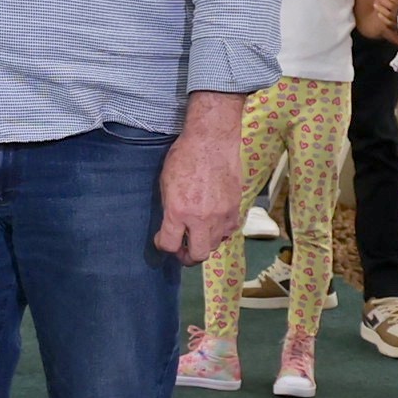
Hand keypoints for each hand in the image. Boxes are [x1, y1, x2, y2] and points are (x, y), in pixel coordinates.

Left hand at [153, 108, 243, 261]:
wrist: (212, 140)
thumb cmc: (184, 156)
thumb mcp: (165, 183)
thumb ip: (169, 208)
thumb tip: (170, 225)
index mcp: (178, 211)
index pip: (169, 244)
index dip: (162, 246)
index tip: (161, 240)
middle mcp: (201, 218)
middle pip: (197, 255)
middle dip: (186, 257)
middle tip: (182, 251)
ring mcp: (221, 215)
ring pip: (214, 245)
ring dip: (204, 244)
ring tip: (197, 235)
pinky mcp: (235, 209)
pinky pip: (229, 232)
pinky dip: (220, 233)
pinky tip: (214, 224)